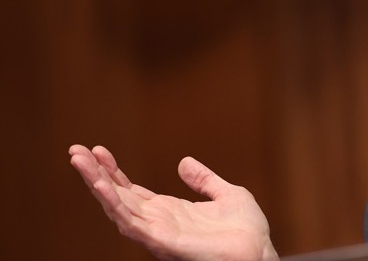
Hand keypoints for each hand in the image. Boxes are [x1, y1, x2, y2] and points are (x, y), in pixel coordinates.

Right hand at [69, 145, 277, 260]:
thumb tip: (183, 162)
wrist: (260, 252)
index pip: (131, 190)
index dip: (113, 171)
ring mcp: (157, 233)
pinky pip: (131, 223)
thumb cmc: (247, 231)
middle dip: (95, 174)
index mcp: (169, 211)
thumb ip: (203, 180)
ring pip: (117, 208)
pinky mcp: (161, 242)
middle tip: (75, 150)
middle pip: (118, 196)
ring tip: (79, 161)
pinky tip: (101, 186)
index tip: (99, 150)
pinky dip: (114, 204)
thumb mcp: (227, 194)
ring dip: (97, 185)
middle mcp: (157, 222)